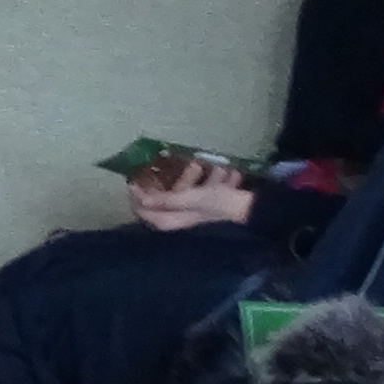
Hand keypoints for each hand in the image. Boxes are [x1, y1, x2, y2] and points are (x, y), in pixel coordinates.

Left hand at [126, 155, 255, 230]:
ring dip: (190, 175)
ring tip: (200, 164)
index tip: (135, 177)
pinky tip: (219, 167)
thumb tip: (138, 196)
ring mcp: (194, 206)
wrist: (249, 206)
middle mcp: (179, 215)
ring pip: (182, 188)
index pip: (144, 210)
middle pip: (161, 197)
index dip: (138, 195)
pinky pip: (201, 185)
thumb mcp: (188, 199)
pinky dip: (207, 175)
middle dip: (164, 180)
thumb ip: (163, 199)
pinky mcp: (208, 199)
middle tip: (162, 165)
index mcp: (170, 219)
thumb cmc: (216, 203)